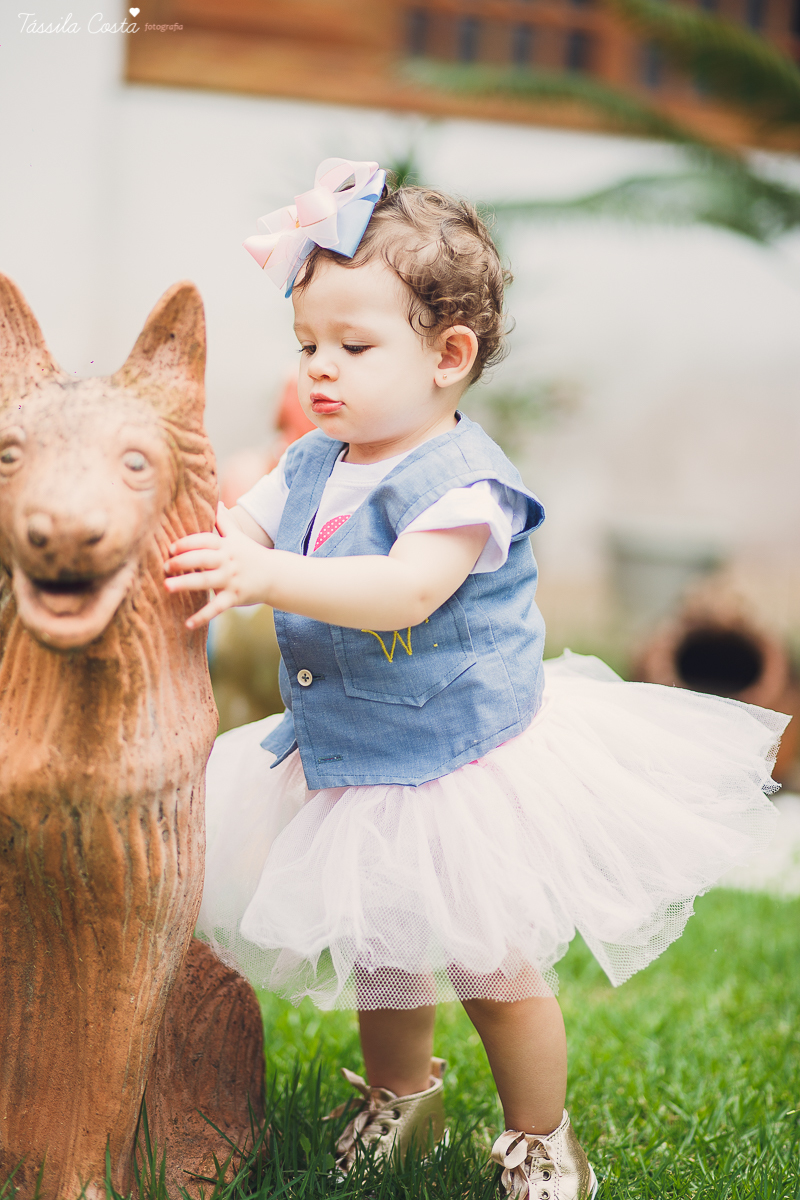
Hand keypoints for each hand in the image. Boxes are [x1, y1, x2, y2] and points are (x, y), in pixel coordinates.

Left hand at [164, 502, 272, 628]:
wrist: (275, 575)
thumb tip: (215, 500)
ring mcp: (231, 580)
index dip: (188, 543)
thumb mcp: (237, 536)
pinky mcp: (235, 597)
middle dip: (183, 561)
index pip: (205, 540)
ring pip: (206, 581)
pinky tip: (187, 624)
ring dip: (186, 584)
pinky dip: (203, 617)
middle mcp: (228, 561)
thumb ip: (223, 520)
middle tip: (164, 566)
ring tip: (166, 587)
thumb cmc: (250, 554)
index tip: (171, 547)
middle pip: (203, 558)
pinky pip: (217, 608)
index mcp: (226, 545)